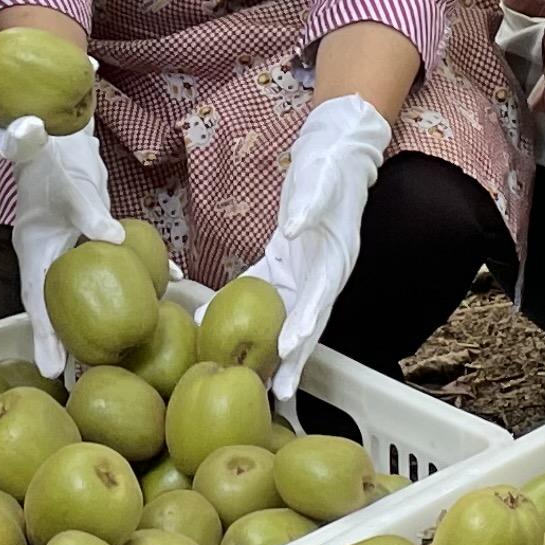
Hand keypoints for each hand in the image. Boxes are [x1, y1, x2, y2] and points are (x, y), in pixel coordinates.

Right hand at [0, 114, 124, 383]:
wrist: (56, 143)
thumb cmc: (53, 162)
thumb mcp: (69, 187)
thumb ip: (89, 212)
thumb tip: (115, 239)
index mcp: (36, 254)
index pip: (36, 305)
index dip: (44, 339)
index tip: (53, 371)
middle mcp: (53, 261)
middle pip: (60, 312)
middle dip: (70, 346)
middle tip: (81, 382)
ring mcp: (73, 256)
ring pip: (86, 297)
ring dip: (104, 322)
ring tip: (123, 355)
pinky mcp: (94, 245)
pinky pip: (116, 268)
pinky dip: (142, 275)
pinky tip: (171, 283)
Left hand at [244, 98, 391, 409]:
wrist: (334, 149)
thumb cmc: (331, 165)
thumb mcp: (321, 181)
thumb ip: (308, 206)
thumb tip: (291, 229)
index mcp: (335, 259)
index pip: (321, 299)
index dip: (306, 326)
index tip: (290, 350)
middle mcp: (321, 274)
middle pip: (308, 325)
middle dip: (295, 361)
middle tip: (280, 394)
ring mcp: (302, 271)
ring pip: (282, 317)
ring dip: (268, 349)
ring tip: (251, 381)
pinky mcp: (283, 262)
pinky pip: (259, 290)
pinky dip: (236, 306)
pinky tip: (208, 320)